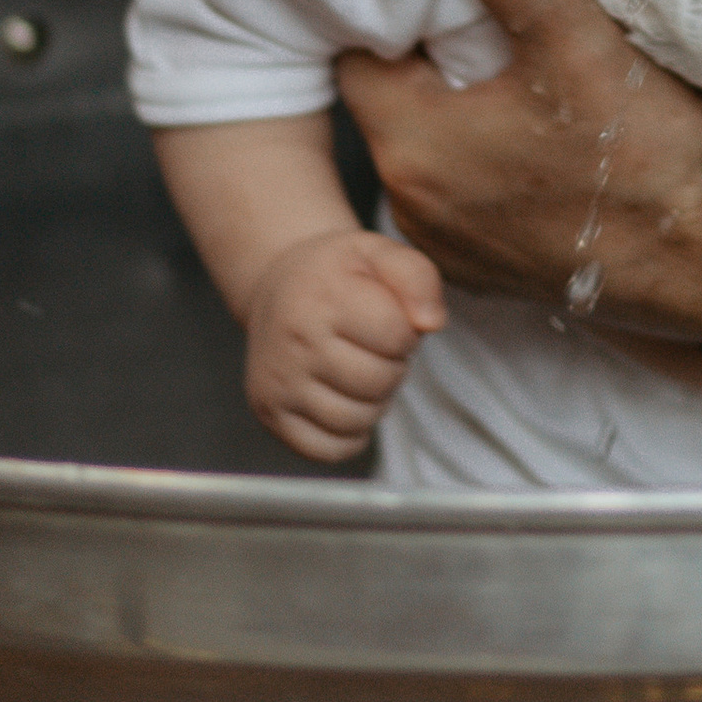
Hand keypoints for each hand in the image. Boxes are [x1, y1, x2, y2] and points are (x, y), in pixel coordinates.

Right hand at [244, 225, 445, 462]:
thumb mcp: (378, 252)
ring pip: (358, 420)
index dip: (405, 331)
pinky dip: (350, 433)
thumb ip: (417, 277)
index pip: (396, 335)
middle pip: (379, 381)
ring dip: (374, 401)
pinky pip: (331, 449)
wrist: (276, 286)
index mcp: (320, 298)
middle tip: (372, 345)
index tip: (387, 318)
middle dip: (392, 365)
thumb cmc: (334, 274)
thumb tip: (431, 323)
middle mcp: (292, 343)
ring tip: (359, 369)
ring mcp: (278, 383)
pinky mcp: (271, 415)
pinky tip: (344, 398)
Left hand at [335, 0, 701, 338]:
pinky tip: (540, 134)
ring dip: (461, 107)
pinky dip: (489, 157)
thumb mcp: (581, 46)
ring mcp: (451, 247)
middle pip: (396, 99)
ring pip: (432, 146)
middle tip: (483, 7)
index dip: (394, 7)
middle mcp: (414, 207)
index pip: (361, 51)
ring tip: (517, 67)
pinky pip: (467, 192)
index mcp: (413, 147)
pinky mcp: (493, 271)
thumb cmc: (648, 164)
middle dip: (430, 53)